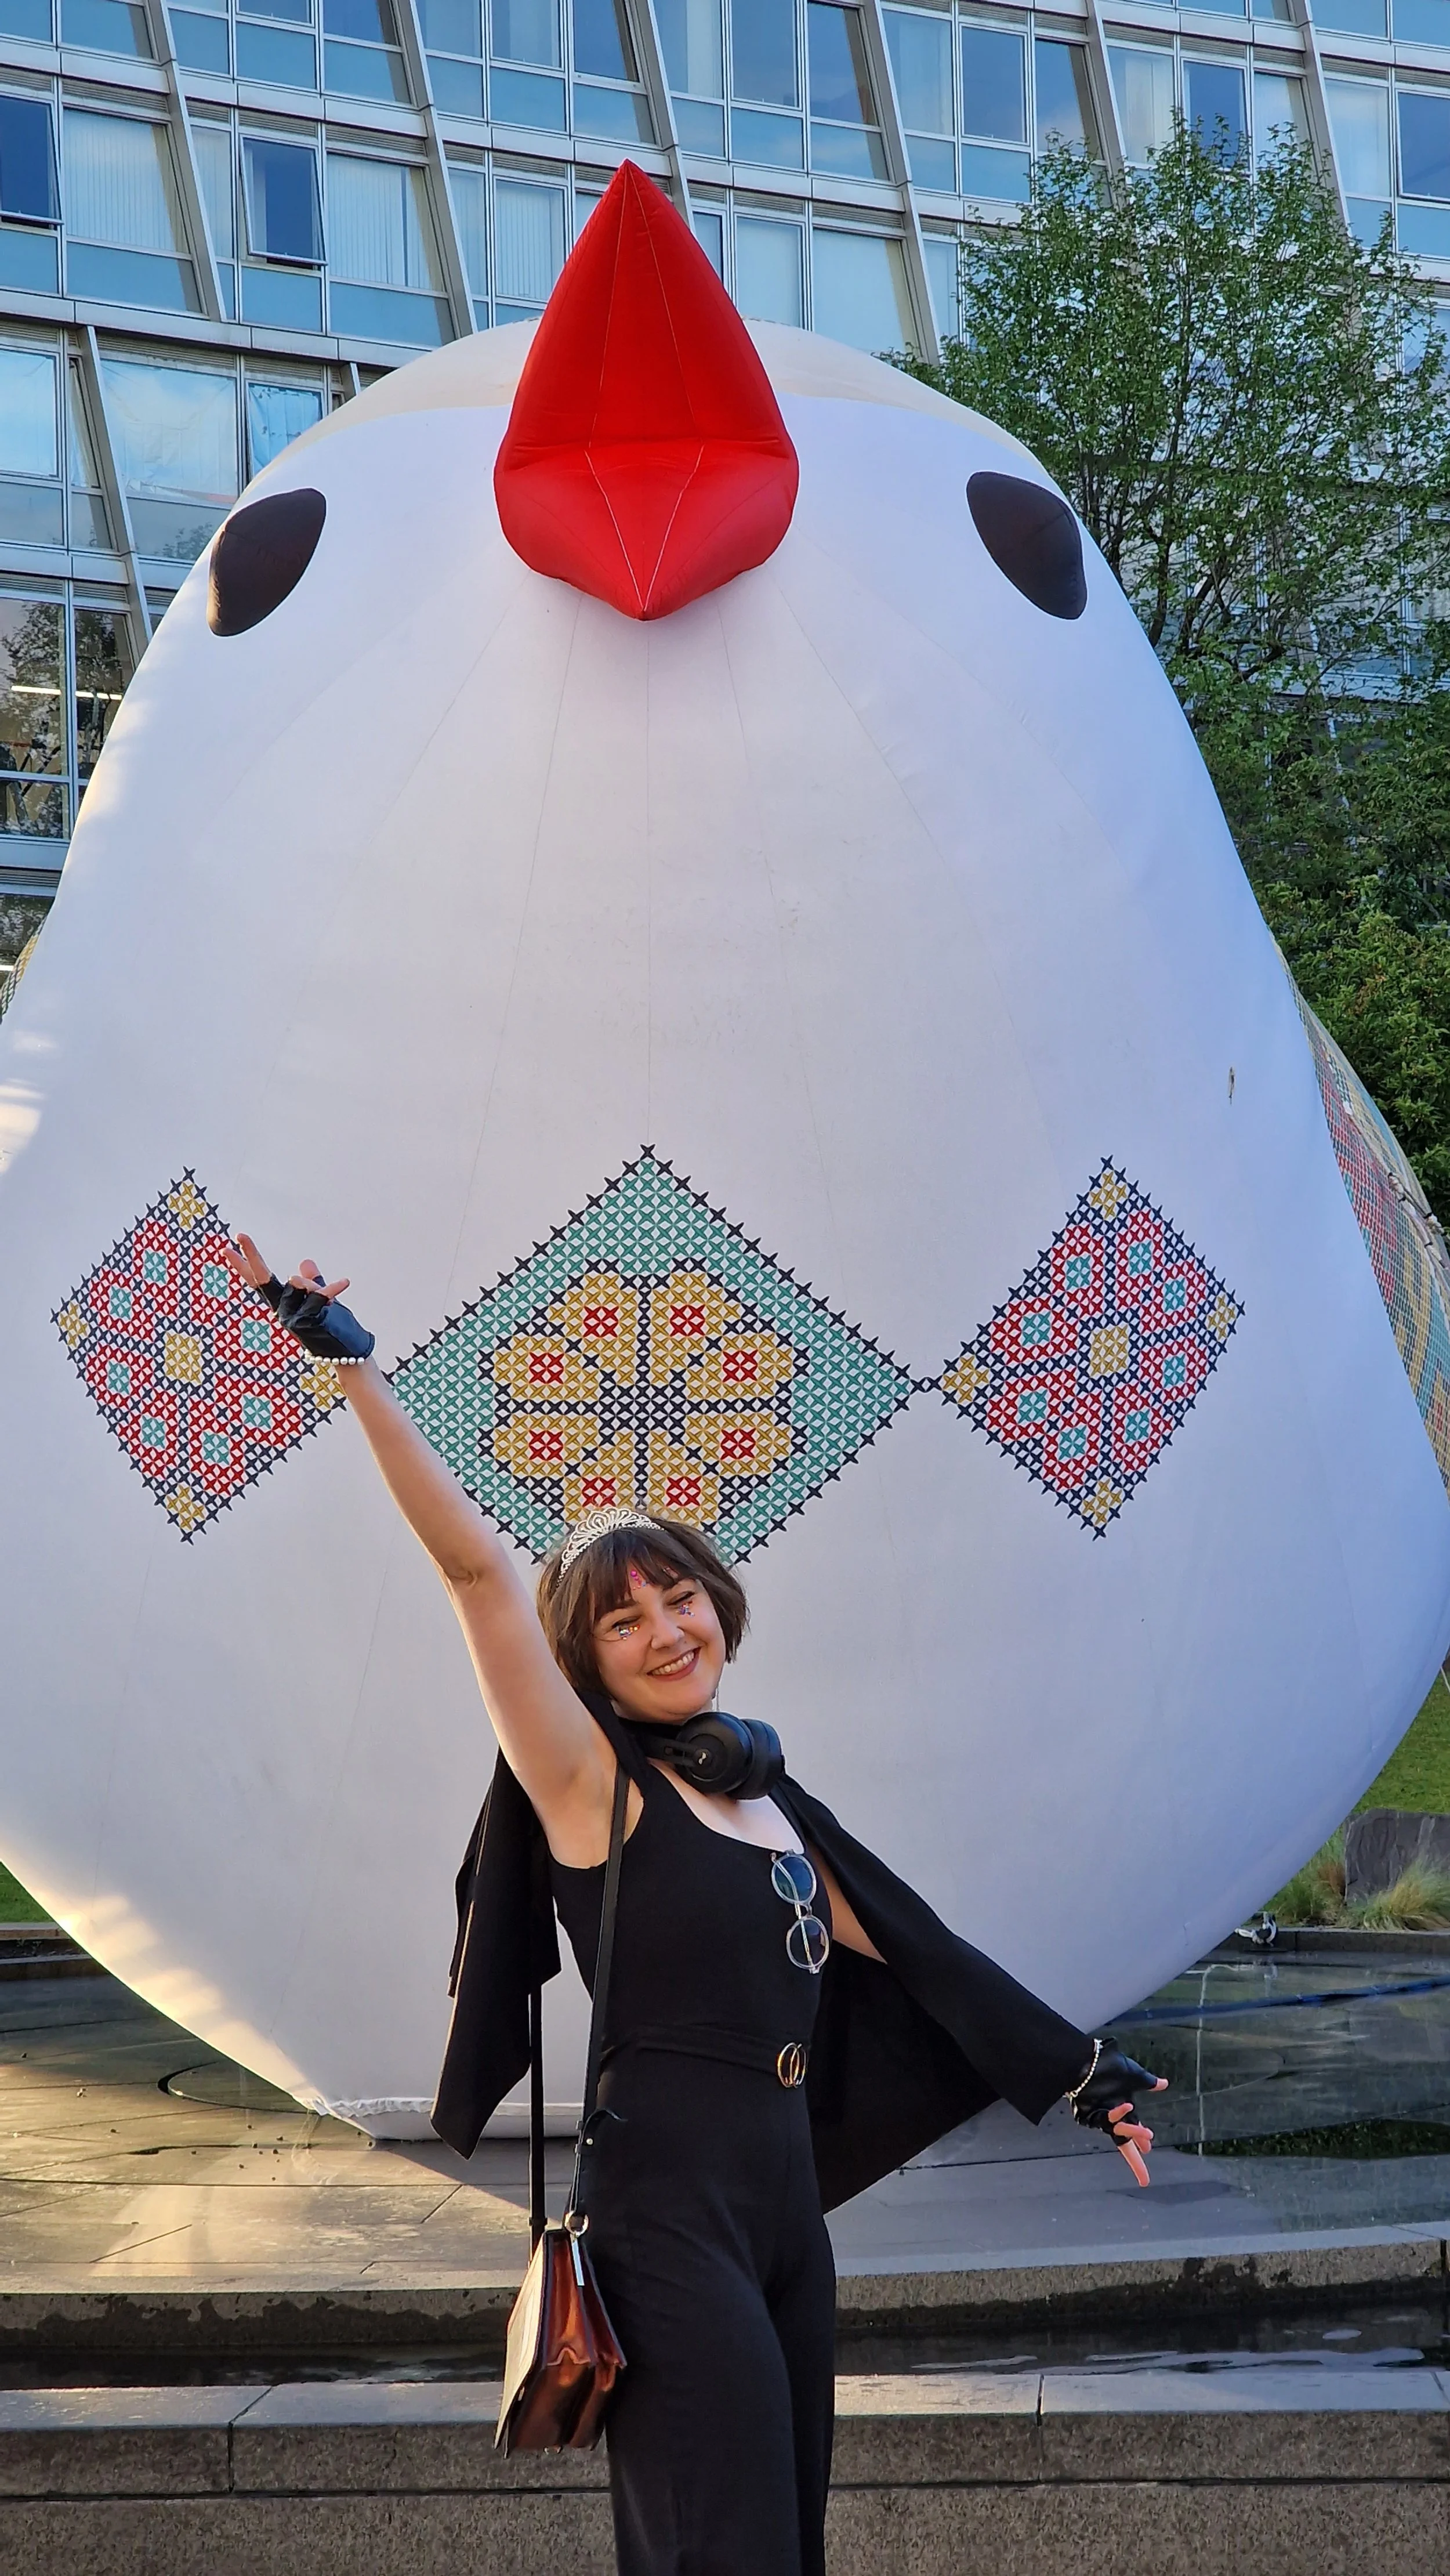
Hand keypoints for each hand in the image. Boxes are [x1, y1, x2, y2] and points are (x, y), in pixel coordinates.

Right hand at [223, 1234, 374, 1362]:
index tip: (225, 1248)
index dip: (242, 1265)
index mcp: (283, 1304)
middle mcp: (282, 1311)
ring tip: (338, 1290)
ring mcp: (291, 1319)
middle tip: (241, 1234)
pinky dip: (332, 1288)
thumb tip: (305, 1262)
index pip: (258, 1282)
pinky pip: (317, 1296)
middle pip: (262, 1280)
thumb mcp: (321, 1301)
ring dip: (318, 1286)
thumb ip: (313, 1283)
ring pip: (299, 1283)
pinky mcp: (305, 1322)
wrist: (346, 1353)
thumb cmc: (333, 1328)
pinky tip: (344, 1282)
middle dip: (252, 1256)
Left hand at [1069, 2039, 1168, 2188]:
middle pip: (1124, 2143)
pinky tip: (1125, 2107)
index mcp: (1123, 2109)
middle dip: (1135, 2161)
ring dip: (1133, 2133)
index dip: (1141, 2143)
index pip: (1134, 2131)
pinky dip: (1116, 2114)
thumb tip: (1165, 2083)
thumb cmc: (1109, 2065)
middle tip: (1145, 2180)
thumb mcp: (1134, 2075)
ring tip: (1148, 2135)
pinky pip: (1104, 2119)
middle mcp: (1112, 2115)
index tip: (1148, 2153)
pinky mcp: (1087, 2113)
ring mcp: (1100, 2115)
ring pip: (1118, 2132)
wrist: (1089, 2057)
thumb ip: (1149, 2083)